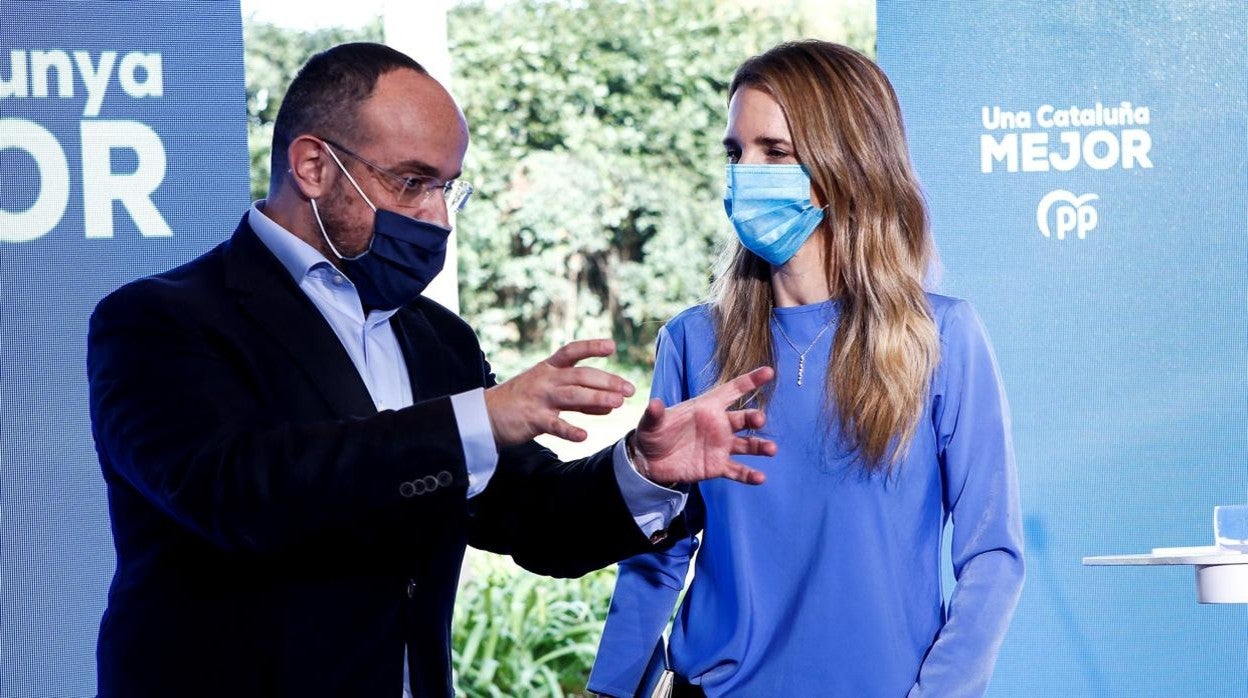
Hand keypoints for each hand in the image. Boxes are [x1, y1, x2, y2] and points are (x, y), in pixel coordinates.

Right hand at [484, 339, 634, 447]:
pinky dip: (570, 430)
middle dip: (607, 381)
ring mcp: (539, 399)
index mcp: (548, 368)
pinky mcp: (533, 419)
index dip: (591, 347)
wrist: (486, 415)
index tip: (612, 346)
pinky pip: (555, 425)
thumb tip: (610, 403)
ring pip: (573, 396)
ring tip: (617, 405)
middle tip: (629, 390)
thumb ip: (579, 397)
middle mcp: (546, 379)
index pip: (572, 351)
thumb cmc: (522, 402)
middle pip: (581, 376)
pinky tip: (585, 436)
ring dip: (597, 400)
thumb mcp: (548, 392)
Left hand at [630, 366, 775, 485]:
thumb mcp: (650, 423)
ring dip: (760, 446)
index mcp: (706, 407)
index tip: (769, 372)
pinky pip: (737, 470)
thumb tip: (654, 404)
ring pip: (746, 445)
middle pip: (743, 418)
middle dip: (754, 417)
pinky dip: (749, 474)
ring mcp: (720, 446)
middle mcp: (718, 425)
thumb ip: (655, 414)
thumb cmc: (653, 434)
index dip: (750, 380)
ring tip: (771, 449)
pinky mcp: (717, 466)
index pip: (732, 390)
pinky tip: (759, 478)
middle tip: (759, 420)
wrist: (649, 462)